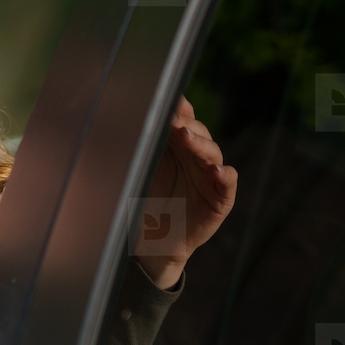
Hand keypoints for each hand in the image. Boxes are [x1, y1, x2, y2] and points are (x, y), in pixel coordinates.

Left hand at [132, 94, 238, 288]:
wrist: (153, 243)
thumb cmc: (143, 205)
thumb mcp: (137, 174)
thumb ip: (136, 150)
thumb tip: (116, 122)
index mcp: (176, 147)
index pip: (182, 121)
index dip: (178, 110)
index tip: (168, 102)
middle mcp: (195, 157)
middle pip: (198, 132)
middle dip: (186, 125)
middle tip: (173, 122)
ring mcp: (210, 176)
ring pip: (212, 152)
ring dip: (200, 143)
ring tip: (186, 137)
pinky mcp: (220, 198)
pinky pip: (227, 182)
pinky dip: (224, 174)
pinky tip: (216, 170)